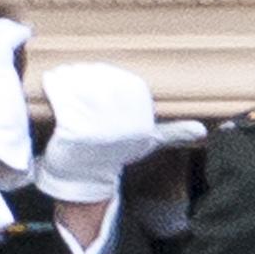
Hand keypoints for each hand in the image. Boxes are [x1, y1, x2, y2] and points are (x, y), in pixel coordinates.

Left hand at [33, 59, 204, 204]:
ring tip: (63, 76)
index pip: (128, 84)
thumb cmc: (113, 155)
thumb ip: (172, 133)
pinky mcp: (74, 130)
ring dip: (70, 76)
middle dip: (87, 72)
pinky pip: (64, 97)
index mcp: (141, 122)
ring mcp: (99, 127)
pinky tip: (52, 82)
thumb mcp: (145, 143)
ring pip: (84, 85)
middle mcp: (124, 124)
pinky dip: (56, 85)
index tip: (97, 72)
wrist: (84, 181)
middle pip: (105, 81)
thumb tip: (202, 130)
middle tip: (75, 72)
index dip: (111, 74)